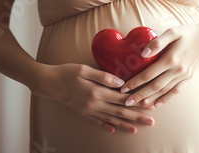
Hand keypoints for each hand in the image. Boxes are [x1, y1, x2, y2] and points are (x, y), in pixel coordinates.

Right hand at [31, 63, 154, 132]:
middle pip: (120, 112)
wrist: (47, 83)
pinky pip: (97, 121)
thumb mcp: (84, 69)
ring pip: (111, 119)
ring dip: (125, 124)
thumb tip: (120, 81)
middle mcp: (94, 104)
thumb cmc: (66, 72)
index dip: (137, 102)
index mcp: (96, 92)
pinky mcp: (83, 112)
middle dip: (137, 117)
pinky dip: (107, 126)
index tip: (150, 105)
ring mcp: (88, 110)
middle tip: (151, 122)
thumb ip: (103, 76)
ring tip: (137, 129)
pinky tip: (114, 129)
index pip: (122, 98)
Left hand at [120, 21, 198, 107]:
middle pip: (154, 86)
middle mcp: (177, 70)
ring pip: (164, 91)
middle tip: (125, 102)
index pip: (148, 74)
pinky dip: (165, 99)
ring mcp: (183, 76)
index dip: (135, 82)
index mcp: (170, 59)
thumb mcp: (173, 32)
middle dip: (139, 96)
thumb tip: (142, 53)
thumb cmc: (188, 33)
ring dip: (150, 99)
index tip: (123, 87)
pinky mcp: (188, 78)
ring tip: (137, 105)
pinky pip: (175, 92)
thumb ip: (157, 42)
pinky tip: (156, 104)